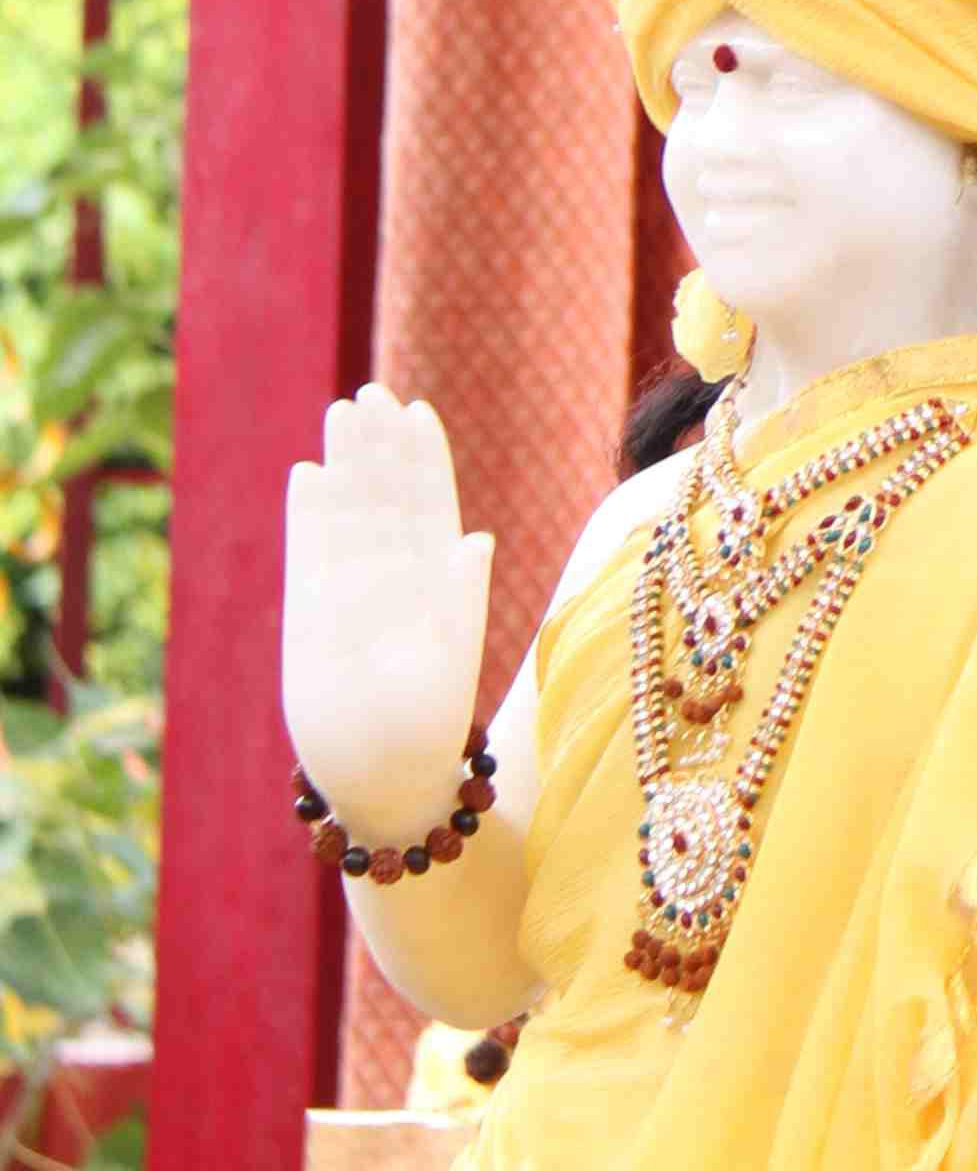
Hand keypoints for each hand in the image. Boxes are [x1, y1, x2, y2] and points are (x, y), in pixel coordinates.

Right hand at [280, 387, 493, 848]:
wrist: (383, 779)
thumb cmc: (428, 726)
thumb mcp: (454, 657)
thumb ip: (460, 597)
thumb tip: (474, 540)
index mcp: (439, 582)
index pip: (430, 504)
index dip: (424, 459)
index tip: (417, 412)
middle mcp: (395, 579)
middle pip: (386, 496)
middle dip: (381, 446)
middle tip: (371, 392)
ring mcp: (351, 592)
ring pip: (350, 515)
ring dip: (346, 466)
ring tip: (340, 414)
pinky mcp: (312, 614)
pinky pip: (310, 552)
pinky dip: (311, 515)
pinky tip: (309, 475)